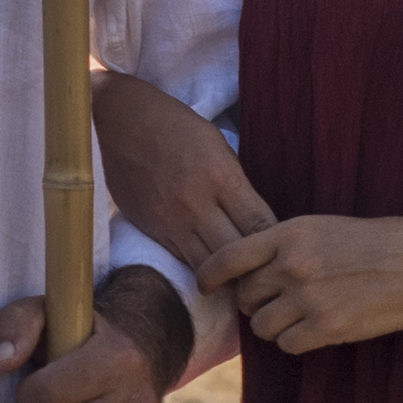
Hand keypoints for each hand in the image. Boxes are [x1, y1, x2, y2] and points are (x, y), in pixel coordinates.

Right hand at [93, 75, 271, 286]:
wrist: (120, 121)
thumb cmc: (176, 127)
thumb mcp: (217, 145)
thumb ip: (236, 185)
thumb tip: (256, 221)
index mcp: (219, 177)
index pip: (259, 225)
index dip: (275, 243)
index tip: (282, 249)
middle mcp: (196, 204)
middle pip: (236, 254)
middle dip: (255, 267)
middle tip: (268, 274)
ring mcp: (171, 221)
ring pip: (208, 267)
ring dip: (228, 276)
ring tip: (243, 280)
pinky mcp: (152, 231)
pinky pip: (184, 261)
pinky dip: (202, 269)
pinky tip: (214, 272)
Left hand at [201, 211, 402, 356]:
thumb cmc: (374, 242)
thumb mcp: (322, 227)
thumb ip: (283, 246)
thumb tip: (247, 272)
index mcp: (289, 234)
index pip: (228, 257)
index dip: (209, 274)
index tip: (204, 284)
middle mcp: (293, 266)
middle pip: (244, 297)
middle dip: (254, 303)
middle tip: (277, 301)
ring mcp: (309, 298)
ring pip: (261, 326)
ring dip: (274, 325)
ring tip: (300, 315)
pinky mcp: (327, 327)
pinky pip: (287, 344)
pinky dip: (295, 340)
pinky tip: (315, 328)